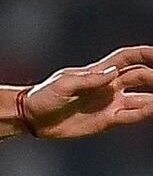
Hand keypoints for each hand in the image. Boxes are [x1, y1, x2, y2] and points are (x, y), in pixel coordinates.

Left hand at [22, 46, 152, 138]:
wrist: (34, 118)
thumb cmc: (44, 96)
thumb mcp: (63, 85)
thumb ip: (89, 80)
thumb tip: (114, 72)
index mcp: (96, 72)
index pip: (125, 59)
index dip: (143, 54)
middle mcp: (108, 87)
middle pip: (139, 78)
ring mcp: (110, 104)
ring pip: (141, 99)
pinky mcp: (108, 121)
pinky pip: (131, 117)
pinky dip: (144, 114)